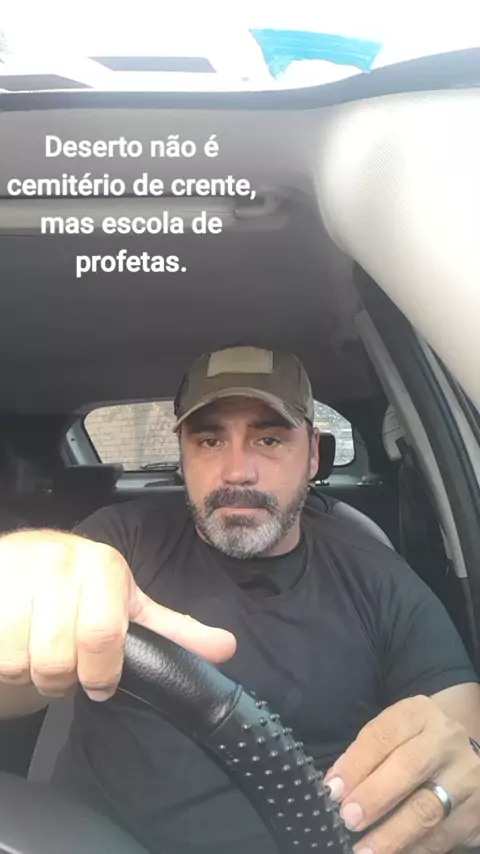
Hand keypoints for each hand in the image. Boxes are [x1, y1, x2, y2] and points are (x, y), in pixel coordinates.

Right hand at [0, 530, 235, 701]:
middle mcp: (59, 562)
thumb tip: (226, 648)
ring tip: (39, 652)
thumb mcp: (128, 604)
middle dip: (63, 679)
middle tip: (66, 666)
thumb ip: (175, 630)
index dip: (101, 672)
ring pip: (20, 662)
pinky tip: (14, 643)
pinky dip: (5, 664)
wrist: (21, 562)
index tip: (99, 679)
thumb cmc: (79, 588)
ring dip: (29, 673)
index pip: (102, 637)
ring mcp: (17, 572)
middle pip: (59, 659)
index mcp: (102, 566)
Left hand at [323, 695, 479, 853]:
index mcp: (419, 714)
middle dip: (375, 795)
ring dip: (392, 833)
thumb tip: (336, 788)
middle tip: (348, 818)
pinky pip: (442, 836)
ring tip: (365, 850)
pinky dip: (413, 849)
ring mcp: (466, 776)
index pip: (384, 734)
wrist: (463, 755)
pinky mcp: (477, 811)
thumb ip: (366, 756)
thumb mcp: (394, 736)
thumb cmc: (415, 744)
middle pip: (410, 766)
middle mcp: (446, 740)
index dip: (356, 763)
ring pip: (428, 808)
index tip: (333, 789)